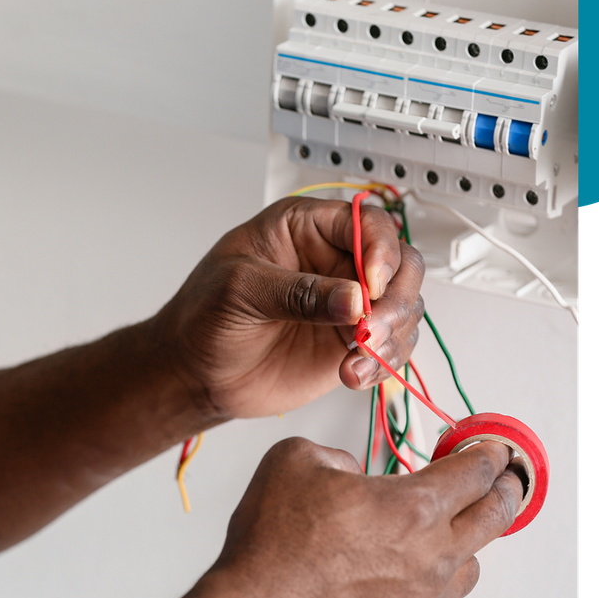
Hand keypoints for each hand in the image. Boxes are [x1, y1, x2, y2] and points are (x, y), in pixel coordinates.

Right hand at [133, 437, 525, 597]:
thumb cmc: (272, 547)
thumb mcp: (296, 459)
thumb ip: (337, 453)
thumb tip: (351, 470)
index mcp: (410, 508)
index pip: (473, 472)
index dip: (488, 453)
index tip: (492, 448)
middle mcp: (428, 558)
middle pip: (493, 517)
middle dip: (505, 490)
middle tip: (504, 478)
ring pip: (471, 566)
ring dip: (470, 539)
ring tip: (457, 525)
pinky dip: (436, 578)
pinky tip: (412, 569)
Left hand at [150, 196, 424, 419]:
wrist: (193, 373)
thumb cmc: (204, 315)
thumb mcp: (240, 289)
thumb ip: (298, 292)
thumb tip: (354, 298)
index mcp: (307, 228)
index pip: (366, 223)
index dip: (380, 250)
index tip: (372, 285)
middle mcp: (335, 260)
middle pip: (400, 262)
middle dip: (396, 297)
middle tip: (372, 329)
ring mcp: (348, 302)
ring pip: (404, 305)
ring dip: (393, 334)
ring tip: (357, 359)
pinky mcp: (352, 340)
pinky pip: (392, 344)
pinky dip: (385, 361)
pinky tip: (354, 374)